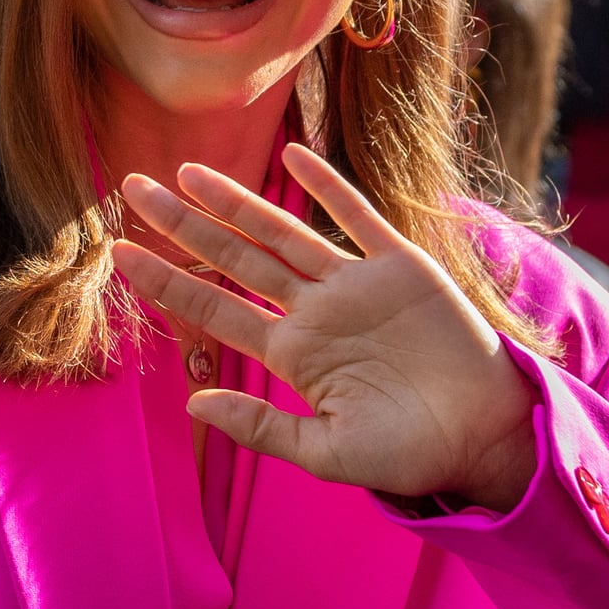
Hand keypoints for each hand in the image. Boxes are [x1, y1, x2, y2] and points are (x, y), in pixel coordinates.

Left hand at [112, 143, 538, 512]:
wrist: (487, 437)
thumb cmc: (411, 454)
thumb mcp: (327, 453)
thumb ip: (261, 426)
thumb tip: (193, 400)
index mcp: (293, 355)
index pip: (216, 308)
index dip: (169, 281)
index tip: (121, 255)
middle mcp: (315, 311)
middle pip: (236, 257)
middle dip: (183, 225)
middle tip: (130, 190)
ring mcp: (356, 284)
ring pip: (284, 231)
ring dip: (236, 201)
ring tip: (187, 171)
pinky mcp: (402, 266)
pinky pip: (359, 218)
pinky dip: (329, 186)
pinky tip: (294, 154)